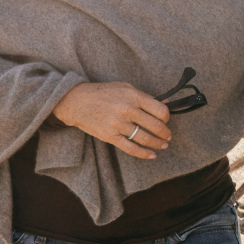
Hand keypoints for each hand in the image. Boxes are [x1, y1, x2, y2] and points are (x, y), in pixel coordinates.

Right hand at [53, 82, 170, 159]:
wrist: (76, 101)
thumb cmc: (103, 93)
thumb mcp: (125, 88)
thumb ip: (145, 97)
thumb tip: (167, 102)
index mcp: (134, 96)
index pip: (160, 110)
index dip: (166, 118)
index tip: (165, 120)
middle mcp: (128, 110)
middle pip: (156, 126)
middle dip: (165, 133)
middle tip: (167, 136)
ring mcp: (118, 124)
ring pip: (145, 138)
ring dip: (158, 144)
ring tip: (163, 145)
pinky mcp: (110, 136)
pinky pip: (131, 148)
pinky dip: (144, 153)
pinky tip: (152, 155)